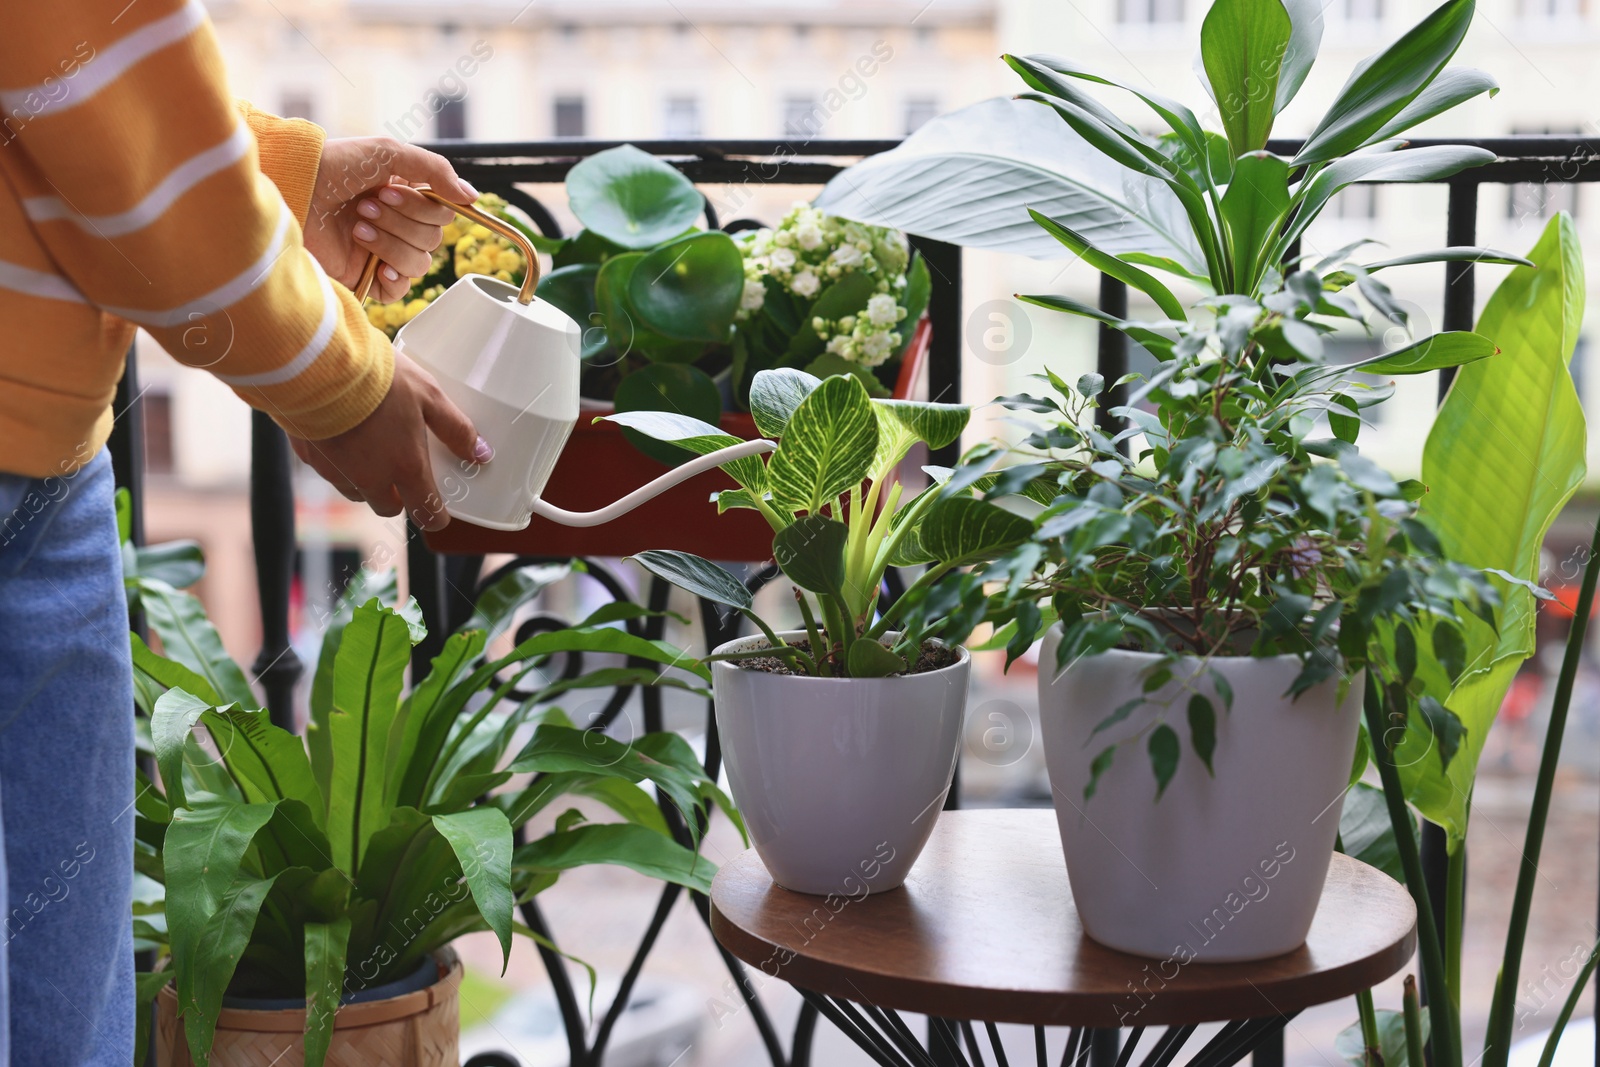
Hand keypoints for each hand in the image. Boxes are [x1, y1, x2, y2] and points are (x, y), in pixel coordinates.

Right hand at [289, 354, 490, 530]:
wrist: (316, 363)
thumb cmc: (378, 378)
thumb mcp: (429, 396)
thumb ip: (456, 428)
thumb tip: (481, 454)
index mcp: (404, 468)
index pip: (424, 511)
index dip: (435, 515)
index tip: (439, 511)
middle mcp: (368, 478)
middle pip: (386, 506)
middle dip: (398, 497)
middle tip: (403, 471)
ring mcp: (335, 470)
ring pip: (354, 491)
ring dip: (366, 481)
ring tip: (370, 448)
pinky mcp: (307, 456)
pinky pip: (327, 470)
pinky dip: (337, 461)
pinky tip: (340, 434)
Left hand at [304, 137, 478, 302]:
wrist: (291, 192)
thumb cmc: (332, 166)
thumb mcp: (386, 153)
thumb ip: (434, 170)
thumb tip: (471, 197)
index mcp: (405, 197)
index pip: (442, 214)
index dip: (421, 207)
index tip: (387, 191)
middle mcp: (397, 225)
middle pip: (433, 239)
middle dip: (399, 222)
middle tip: (363, 207)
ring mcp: (383, 253)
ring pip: (419, 263)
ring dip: (390, 244)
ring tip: (356, 229)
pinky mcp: (366, 278)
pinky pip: (400, 291)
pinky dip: (394, 280)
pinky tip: (378, 267)